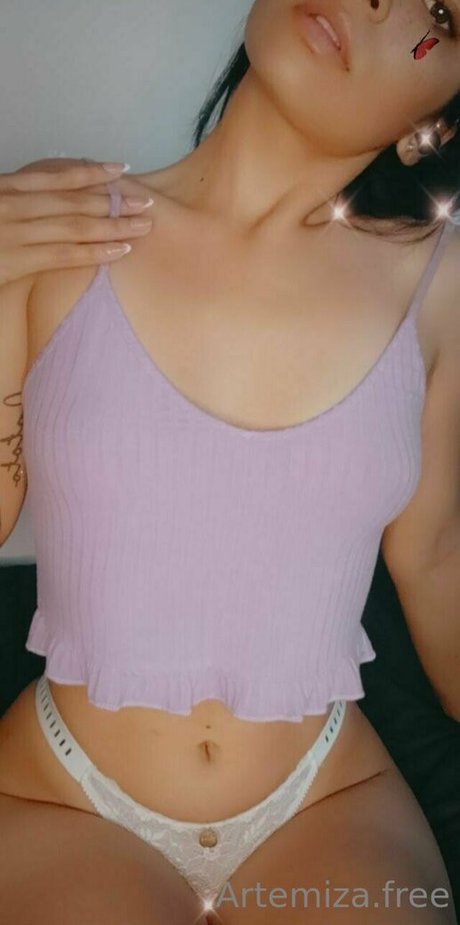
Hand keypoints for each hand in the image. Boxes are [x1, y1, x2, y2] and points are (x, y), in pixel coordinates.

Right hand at [0, 157, 154, 286]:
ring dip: (114, 225)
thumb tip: (48, 204)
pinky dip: (95, 252)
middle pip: (74, 201)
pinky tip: (120, 250)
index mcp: (7, 187)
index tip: (120, 170)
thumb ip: (19, 203)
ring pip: (76, 226)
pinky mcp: (16, 261)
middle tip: (146, 203)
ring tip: (143, 225)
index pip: (57, 177)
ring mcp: (15, 232)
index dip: (92, 173)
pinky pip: (64, 255)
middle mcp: (14, 205)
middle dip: (114, 202)